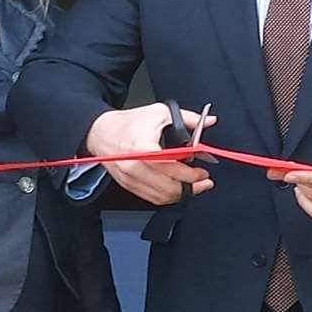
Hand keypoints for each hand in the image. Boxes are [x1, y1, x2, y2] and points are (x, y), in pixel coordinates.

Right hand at [83, 103, 215, 205]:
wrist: (101, 132)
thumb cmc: (129, 122)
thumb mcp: (160, 113)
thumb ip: (188, 119)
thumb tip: (210, 121)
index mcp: (144, 148)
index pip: (172, 169)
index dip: (191, 174)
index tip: (204, 171)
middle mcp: (135, 167)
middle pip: (169, 188)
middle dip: (191, 187)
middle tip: (204, 182)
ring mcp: (130, 179)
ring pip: (161, 197)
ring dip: (180, 194)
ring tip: (193, 187)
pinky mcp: (128, 185)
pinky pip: (151, 198)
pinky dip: (166, 196)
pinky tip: (176, 189)